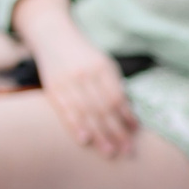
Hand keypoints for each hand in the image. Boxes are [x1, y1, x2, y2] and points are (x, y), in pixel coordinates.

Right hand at [19, 8, 135, 156]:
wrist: (53, 36)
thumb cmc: (85, 56)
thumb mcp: (104, 64)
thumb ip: (114, 87)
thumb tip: (128, 115)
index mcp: (102, 68)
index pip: (117, 96)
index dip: (127, 116)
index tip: (135, 133)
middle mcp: (85, 75)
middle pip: (103, 108)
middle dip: (116, 131)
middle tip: (127, 151)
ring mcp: (67, 82)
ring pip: (86, 113)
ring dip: (99, 135)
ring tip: (110, 152)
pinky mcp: (53, 88)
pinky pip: (66, 111)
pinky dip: (75, 126)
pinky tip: (84, 140)